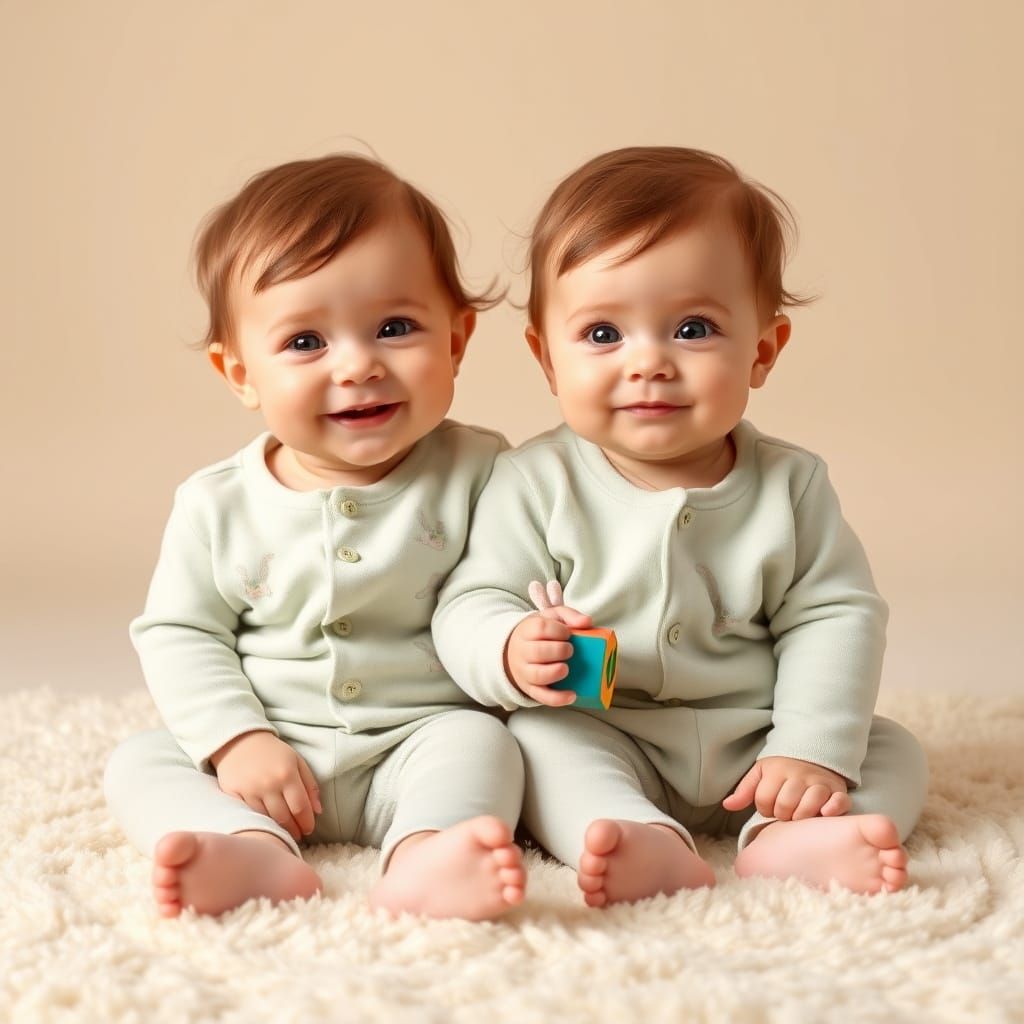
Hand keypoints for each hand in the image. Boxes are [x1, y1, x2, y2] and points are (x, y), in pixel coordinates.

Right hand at [210, 730, 322, 841]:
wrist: (240, 741)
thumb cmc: (273, 752)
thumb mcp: (297, 761)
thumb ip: (310, 785)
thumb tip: (318, 811)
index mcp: (287, 774)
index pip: (300, 807)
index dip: (307, 822)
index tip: (309, 829)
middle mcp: (269, 784)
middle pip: (285, 818)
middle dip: (295, 830)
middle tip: (299, 835)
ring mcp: (250, 791)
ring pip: (268, 820)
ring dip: (279, 829)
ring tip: (286, 833)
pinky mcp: (234, 795)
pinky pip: (250, 815)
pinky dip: (261, 822)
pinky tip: (268, 825)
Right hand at [504, 605, 592, 706]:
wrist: (515, 650)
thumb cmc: (540, 633)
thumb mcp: (551, 618)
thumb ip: (569, 615)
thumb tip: (587, 622)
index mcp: (527, 630)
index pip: (540, 628)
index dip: (558, 631)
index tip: (568, 634)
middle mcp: (523, 652)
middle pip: (538, 651)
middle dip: (559, 651)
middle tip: (570, 650)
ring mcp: (525, 672)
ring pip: (537, 675)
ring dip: (555, 672)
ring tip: (566, 668)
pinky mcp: (531, 689)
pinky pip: (541, 696)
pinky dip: (557, 698)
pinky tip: (572, 695)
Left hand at [722, 755, 850, 820]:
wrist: (814, 753)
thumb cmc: (783, 770)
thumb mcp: (761, 774)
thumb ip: (745, 790)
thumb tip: (727, 805)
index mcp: (777, 771)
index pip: (764, 802)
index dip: (765, 808)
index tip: (771, 805)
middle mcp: (799, 776)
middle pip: (785, 807)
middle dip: (782, 815)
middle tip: (786, 811)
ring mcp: (820, 783)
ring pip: (808, 806)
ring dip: (802, 816)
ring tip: (800, 815)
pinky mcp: (837, 790)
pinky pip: (838, 802)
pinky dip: (832, 809)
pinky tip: (824, 813)